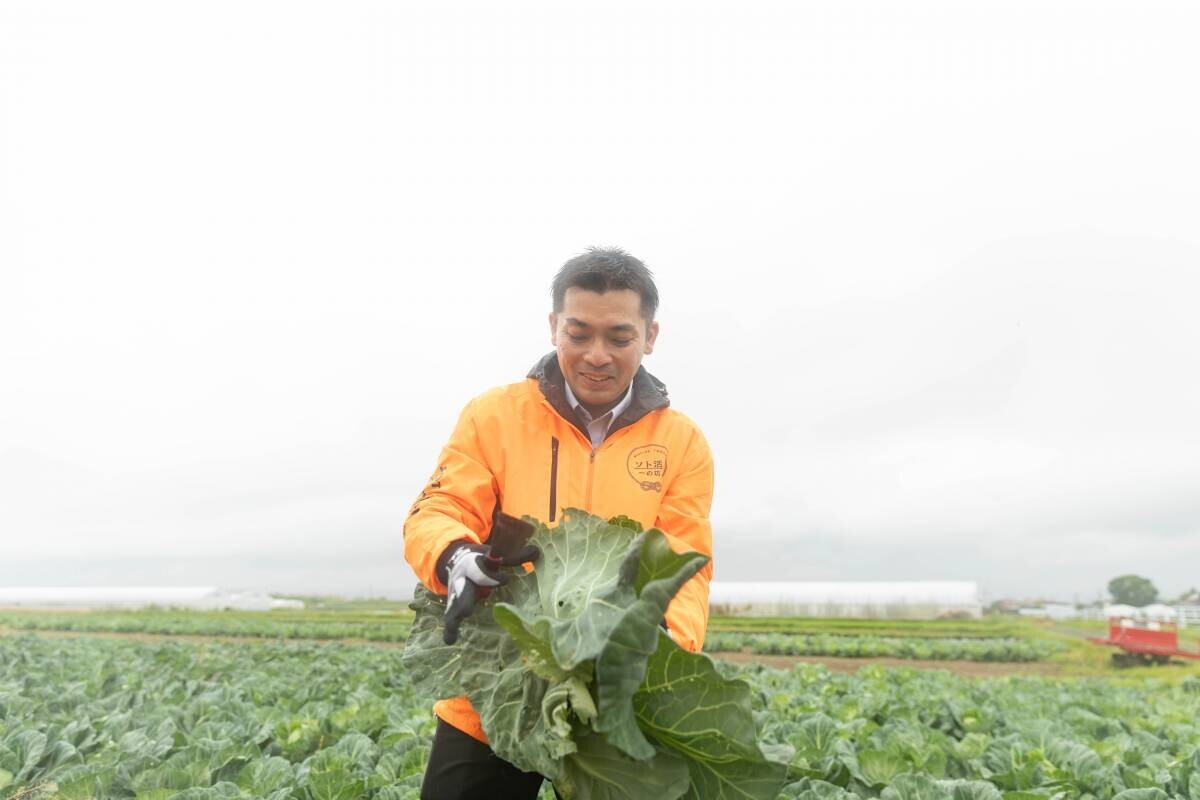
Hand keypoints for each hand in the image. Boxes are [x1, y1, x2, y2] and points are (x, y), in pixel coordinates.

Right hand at [439, 514, 539, 643]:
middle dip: (464, 599)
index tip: (506, 580)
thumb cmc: (482, 562)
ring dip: (454, 616)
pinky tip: (450, 640)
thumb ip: (514, 556)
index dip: (492, 577)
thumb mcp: (494, 556)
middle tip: (466, 611)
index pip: (481, 571)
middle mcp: (461, 580)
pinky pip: (450, 617)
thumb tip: (537, 551)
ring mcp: (455, 595)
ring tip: (452, 629)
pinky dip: (450, 629)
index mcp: (472, 566)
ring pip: (453, 605)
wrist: (456, 562)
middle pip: (462, 589)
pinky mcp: (453, 607)